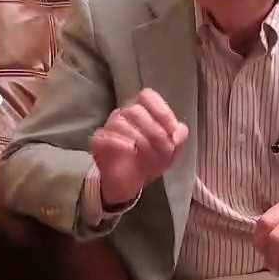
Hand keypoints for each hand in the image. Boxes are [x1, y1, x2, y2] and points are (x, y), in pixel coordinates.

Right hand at [89, 89, 188, 206]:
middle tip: (165, 150)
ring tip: (150, 157)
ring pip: (121, 123)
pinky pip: (106, 136)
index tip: (172, 132)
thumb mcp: (170, 151)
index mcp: (142, 112)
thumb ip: (178, 137)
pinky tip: (132, 151)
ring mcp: (109, 127)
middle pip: (136, 110)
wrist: (129, 183)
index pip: (147, 96)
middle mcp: (124, 115)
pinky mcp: (98, 142)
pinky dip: (121, 143)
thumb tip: (180, 130)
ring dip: (141, 141)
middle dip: (155, 132)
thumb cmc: (148, 161)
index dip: (162, 112)